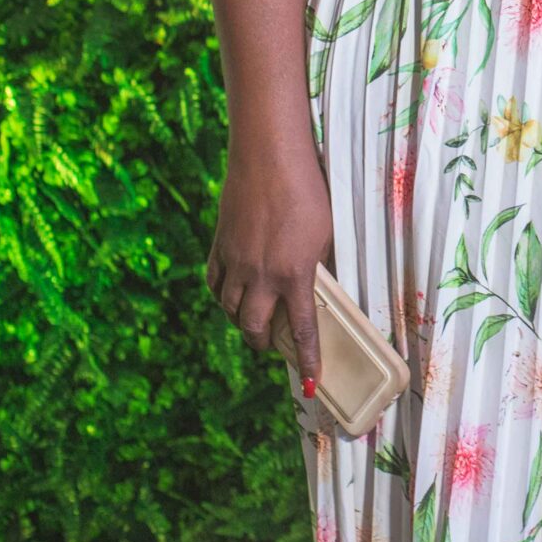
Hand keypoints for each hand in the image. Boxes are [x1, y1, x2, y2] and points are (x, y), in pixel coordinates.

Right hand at [206, 141, 332, 392]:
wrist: (269, 160)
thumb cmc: (308, 192)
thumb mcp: (327, 233)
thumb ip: (320, 264)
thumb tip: (319, 286)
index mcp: (295, 276)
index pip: (302, 330)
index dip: (306, 359)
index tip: (308, 381)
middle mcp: (261, 277)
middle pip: (254, 329)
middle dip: (264, 344)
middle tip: (273, 345)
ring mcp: (236, 263)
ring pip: (230, 310)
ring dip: (242, 322)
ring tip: (253, 321)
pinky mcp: (219, 247)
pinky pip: (214, 284)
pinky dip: (222, 296)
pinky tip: (230, 295)